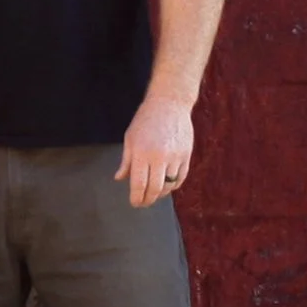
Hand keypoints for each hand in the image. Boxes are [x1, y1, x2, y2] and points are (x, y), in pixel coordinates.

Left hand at [115, 94, 193, 208]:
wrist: (169, 103)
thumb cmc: (146, 120)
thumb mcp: (130, 138)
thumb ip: (126, 161)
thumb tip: (120, 178)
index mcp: (142, 153)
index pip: (139, 184)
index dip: (136, 198)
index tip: (134, 203)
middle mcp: (159, 157)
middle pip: (155, 189)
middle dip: (148, 200)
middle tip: (143, 202)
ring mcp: (175, 157)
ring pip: (169, 185)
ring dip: (161, 194)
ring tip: (154, 194)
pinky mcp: (186, 155)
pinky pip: (180, 178)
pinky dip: (173, 186)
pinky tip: (167, 186)